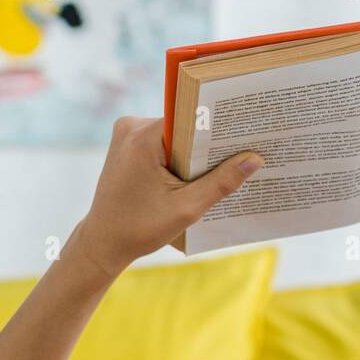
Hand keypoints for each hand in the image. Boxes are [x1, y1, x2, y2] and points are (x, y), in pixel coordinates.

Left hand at [68, 117, 261, 278]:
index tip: (244, 136)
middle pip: (183, 126)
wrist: (103, 242)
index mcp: (143, 136)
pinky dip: (178, 159)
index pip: (191, 117)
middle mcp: (131, 126)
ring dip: (193, 154)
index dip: (219, 127)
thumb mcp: (187, 208)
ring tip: (219, 169)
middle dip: (207, 144)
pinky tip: (193, 177)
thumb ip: (222, 182)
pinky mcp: (127, 146)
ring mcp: (126, 134)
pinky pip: (162, 144)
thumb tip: (255, 159)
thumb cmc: (140, 228)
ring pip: (174, 136)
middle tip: (240, 154)